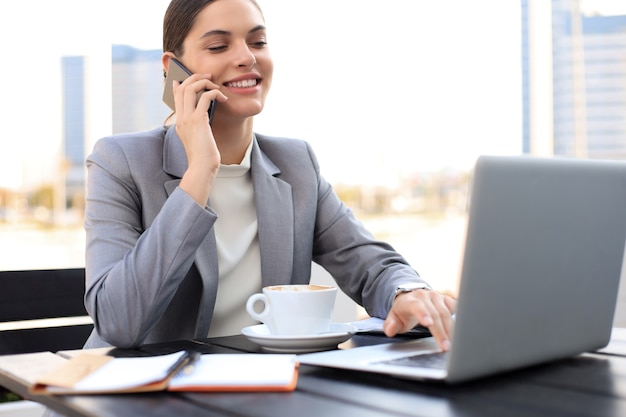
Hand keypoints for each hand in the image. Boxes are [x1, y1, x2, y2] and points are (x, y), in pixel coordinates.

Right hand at [172, 74, 227, 205]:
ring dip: (204, 83)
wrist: (201, 168)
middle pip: (182, 87)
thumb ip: (200, 125)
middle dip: (195, 78)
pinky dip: (215, 93)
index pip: (176, 95)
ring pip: (191, 88)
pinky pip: (205, 97)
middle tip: (208, 78)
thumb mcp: (199, 138)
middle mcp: (181, 118)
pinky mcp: (198, 120)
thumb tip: (207, 113)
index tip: (190, 78)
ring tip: (215, 85)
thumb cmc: (203, 156)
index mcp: (180, 122)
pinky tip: (223, 99)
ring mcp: (187, 118)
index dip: (182, 83)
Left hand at [383, 289, 456, 350]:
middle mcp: (425, 296)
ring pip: (446, 313)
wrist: (411, 299)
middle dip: (441, 332)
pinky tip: (460, 332)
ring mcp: (437, 296)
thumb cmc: (403, 312)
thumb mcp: (393, 318)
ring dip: (451, 330)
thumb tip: (390, 330)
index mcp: (410, 300)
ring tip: (453, 344)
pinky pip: (454, 308)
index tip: (428, 324)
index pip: (417, 306)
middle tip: (445, 346)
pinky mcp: (446, 299)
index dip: (423, 314)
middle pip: (435, 314)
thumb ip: (390, 325)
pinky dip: (458, 319)